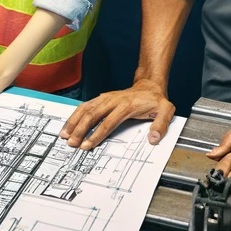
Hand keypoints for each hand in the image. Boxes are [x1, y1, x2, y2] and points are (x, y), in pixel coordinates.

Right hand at [59, 79, 174, 149]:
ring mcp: (106, 98)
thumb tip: (153, 139)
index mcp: (126, 106)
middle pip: (92, 114)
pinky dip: (75, 114)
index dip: (97, 134)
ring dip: (74, 121)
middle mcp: (113, 100)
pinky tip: (69, 123)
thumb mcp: (166, 111)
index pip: (108, 122)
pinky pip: (86, 105)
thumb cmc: (156, 100)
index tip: (88, 145)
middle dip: (80, 129)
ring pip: (86, 108)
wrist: (149, 85)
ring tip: (64, 134)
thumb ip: (161, 125)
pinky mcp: (102, 98)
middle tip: (71, 143)